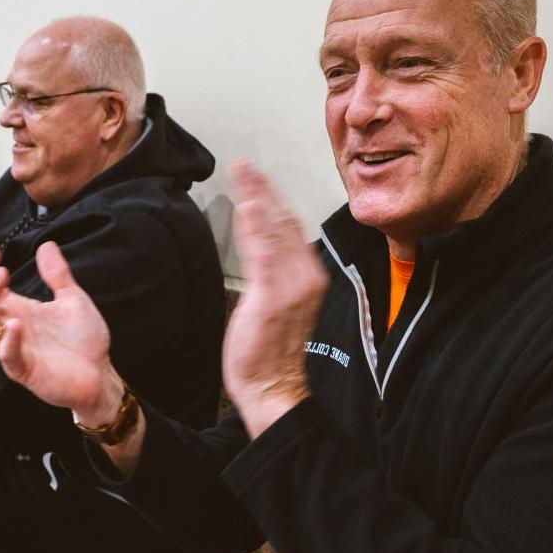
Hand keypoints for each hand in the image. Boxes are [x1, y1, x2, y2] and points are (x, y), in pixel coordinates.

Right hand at [0, 241, 119, 423]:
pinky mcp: (24, 370)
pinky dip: (7, 340)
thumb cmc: (83, 340)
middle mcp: (8, 326)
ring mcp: (13, 348)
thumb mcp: (72, 299)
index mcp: (16, 309)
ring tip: (0, 276)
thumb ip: (57, 275)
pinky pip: (7, 356)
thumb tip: (46, 245)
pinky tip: (14, 323)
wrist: (100, 374)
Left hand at [222, 159, 328, 437]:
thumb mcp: (275, 306)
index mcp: (309, 278)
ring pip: (274, 230)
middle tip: (246, 163)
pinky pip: (263, 252)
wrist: (274, 389)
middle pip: (284, 221)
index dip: (274, 199)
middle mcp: (306, 277)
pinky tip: (247, 202)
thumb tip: (260, 252)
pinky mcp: (272, 297)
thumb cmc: (271, 352)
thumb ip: (272, 276)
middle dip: (265, 189)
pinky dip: (256, 224)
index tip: (258, 177)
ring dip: (258, 197)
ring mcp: (291, 286)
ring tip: (243, 171)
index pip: (291, 228)